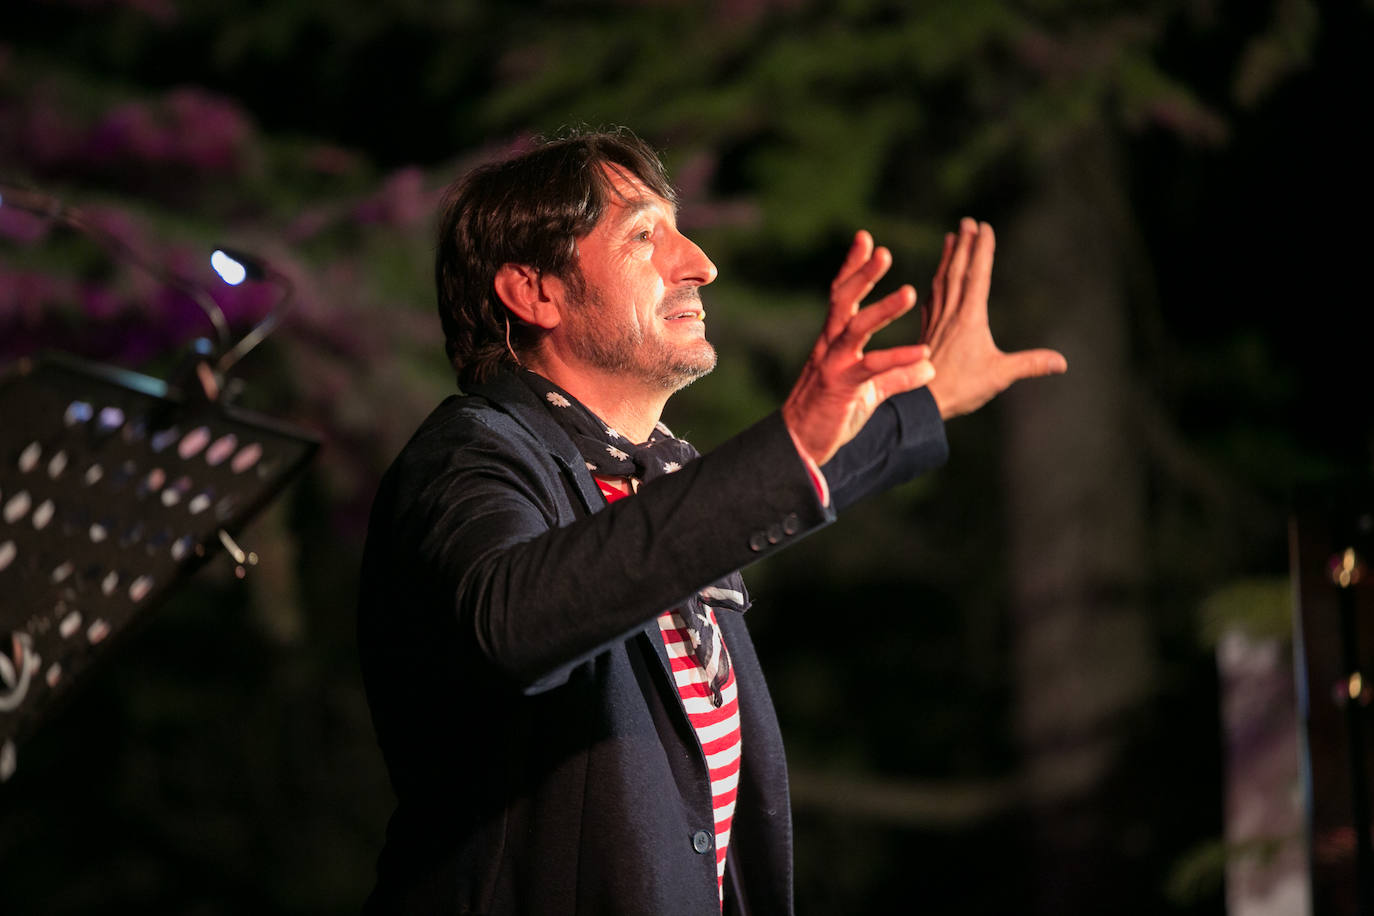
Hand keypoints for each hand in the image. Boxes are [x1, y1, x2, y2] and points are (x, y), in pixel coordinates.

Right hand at [782, 231, 934, 466]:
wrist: (800, 447)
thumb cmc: (831, 415)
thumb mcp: (869, 391)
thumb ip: (897, 375)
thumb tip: (928, 366)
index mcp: (834, 341)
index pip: (842, 296)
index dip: (853, 267)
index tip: (866, 240)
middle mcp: (829, 346)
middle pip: (842, 301)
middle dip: (861, 274)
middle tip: (881, 250)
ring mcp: (832, 365)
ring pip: (855, 328)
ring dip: (883, 309)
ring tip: (910, 291)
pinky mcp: (840, 387)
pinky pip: (871, 368)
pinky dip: (899, 360)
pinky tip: (924, 355)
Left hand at [923, 218, 1066, 418]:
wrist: (921, 401)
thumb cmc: (961, 388)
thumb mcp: (1000, 375)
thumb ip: (1030, 364)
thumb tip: (1062, 362)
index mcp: (970, 317)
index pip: (978, 275)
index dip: (982, 250)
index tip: (984, 226)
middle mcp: (952, 313)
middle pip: (958, 271)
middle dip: (964, 245)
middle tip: (967, 222)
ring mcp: (937, 320)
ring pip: (942, 281)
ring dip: (948, 258)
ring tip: (950, 237)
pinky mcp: (927, 331)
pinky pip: (932, 298)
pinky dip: (935, 282)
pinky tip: (935, 279)